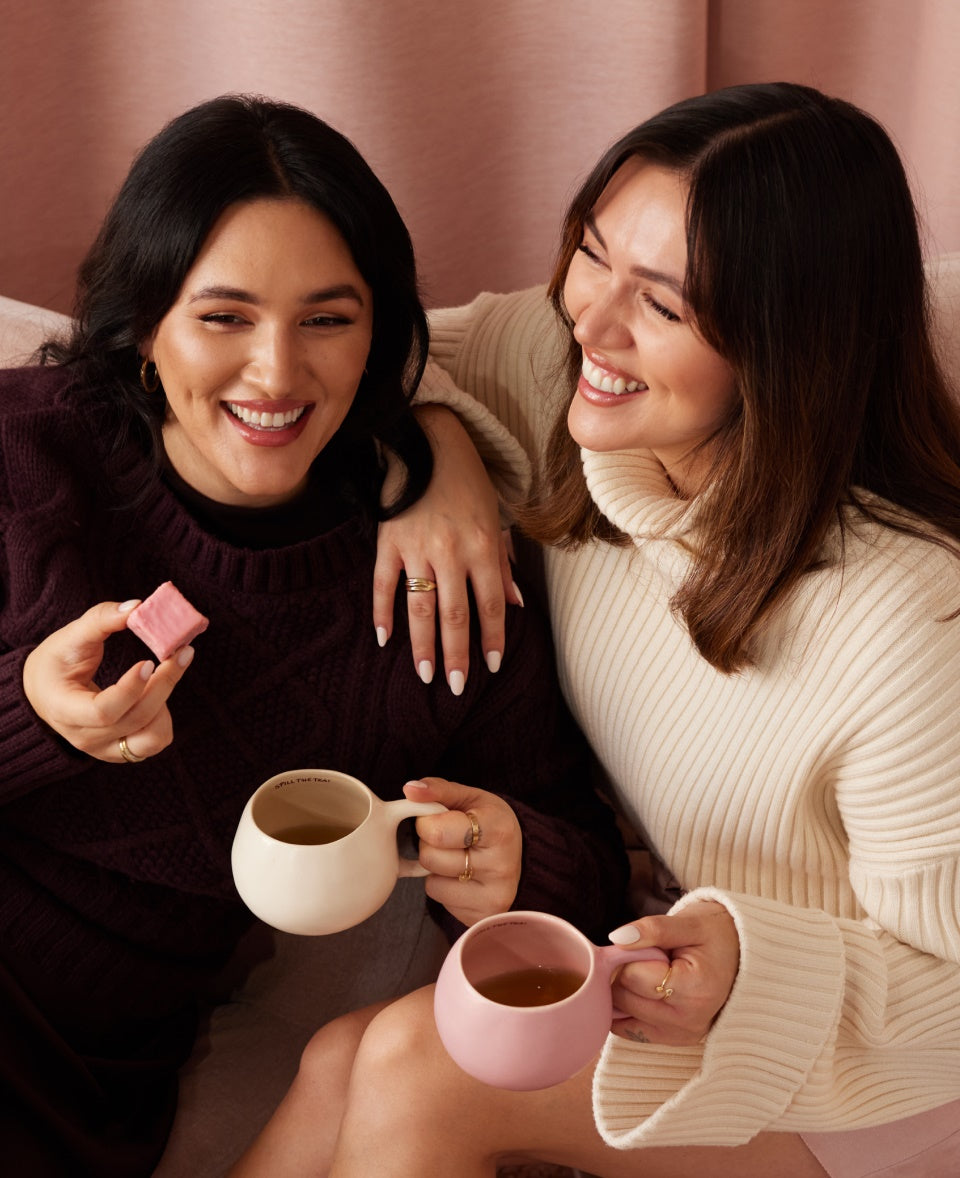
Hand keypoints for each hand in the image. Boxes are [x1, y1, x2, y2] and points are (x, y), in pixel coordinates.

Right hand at [22, 600, 194, 762]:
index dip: (131, 689)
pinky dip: (163, 717)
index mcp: (65, 710)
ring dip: (165, 704)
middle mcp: (85, 738)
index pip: (103, 712)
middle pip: (136, 719)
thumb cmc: (55, 663)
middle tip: (182, 652)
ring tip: (161, 677)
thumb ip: (101, 620)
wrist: (44, 694)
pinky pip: (154, 742)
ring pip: (152, 739)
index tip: (149, 661)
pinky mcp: (121, 751)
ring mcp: (104, 750)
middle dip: (164, 684)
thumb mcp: (69, 637)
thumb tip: (137, 607)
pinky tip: (155, 693)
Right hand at [374, 406, 519, 693]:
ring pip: (420, 608)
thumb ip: (503, 562)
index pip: (491, 605)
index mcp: (483, 546)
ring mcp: (416, 549)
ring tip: (426, 675)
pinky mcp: (388, 541)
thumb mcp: (495, 515)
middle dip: (457, 655)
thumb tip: (515, 605)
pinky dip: (383, 612)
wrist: (424, 439)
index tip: (491, 667)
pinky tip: (385, 639)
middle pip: (455, 616)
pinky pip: (383, 584)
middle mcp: (451, 552)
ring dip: (423, 646)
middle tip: (456, 687)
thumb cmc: (466, 479)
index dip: (492, 639)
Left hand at [404, 777, 521, 925]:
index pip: (437, 831)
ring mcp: (494, 896)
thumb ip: (438, 790)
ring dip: (436, 869)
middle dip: (430, 845)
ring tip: (459, 858)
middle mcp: (501, 866)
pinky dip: (444, 887)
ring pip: (431, 883)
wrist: (520, 855)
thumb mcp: (469, 798)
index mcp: (498, 829)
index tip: (443, 819)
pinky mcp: (482, 916)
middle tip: (451, 840)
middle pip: (429, 858)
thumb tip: (409, 789)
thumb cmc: (489, 822)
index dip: (428, 822)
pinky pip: (439, 900)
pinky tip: (463, 878)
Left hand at [607, 901, 739, 1045]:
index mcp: (696, 989)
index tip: (645, 945)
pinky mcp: (677, 1040)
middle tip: (647, 957)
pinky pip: (631, 1031)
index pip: (632, 976)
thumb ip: (653, 929)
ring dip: (626, 991)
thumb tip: (617, 939)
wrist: (743, 953)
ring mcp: (684, 1035)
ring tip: (651, 972)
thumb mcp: (689, 923)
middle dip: (625, 973)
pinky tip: (643, 991)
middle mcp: (691, 1020)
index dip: (628, 955)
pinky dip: (628, 1011)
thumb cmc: (716, 934)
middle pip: (625, 998)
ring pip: (623, 1015)